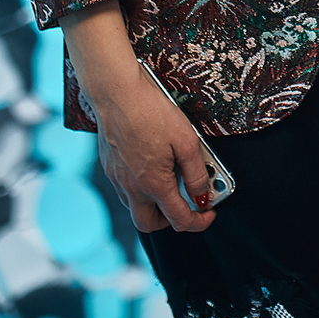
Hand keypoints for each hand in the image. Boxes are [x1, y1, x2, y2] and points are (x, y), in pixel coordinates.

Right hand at [59, 0, 219, 233]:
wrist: (115, 92)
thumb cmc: (151, 111)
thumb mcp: (186, 140)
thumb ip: (196, 173)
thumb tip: (203, 196)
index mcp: (153, 185)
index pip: (179, 220)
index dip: (199, 222)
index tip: (209, 213)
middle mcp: (131, 188)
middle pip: (150, 225)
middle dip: (172, 221)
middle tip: (188, 204)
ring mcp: (117, 178)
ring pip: (134, 208)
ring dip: (154, 206)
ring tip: (172, 184)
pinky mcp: (108, 166)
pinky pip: (125, 190)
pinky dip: (141, 190)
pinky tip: (152, 168)